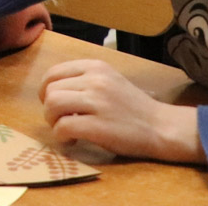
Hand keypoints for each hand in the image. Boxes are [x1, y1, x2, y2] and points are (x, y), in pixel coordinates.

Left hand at [40, 60, 203, 162]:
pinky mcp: (98, 126)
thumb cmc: (133, 107)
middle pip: (50, 90)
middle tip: (61, 120)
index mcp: (95, 66)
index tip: (53, 103)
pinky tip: (73, 141)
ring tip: (65, 130)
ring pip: (52, 105)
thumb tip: (52, 92)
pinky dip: (62, 136)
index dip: (46, 90)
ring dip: (53, 121)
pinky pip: (63, 127)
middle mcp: (95, 80)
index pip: (54, 72)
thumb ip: (83, 80)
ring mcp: (97, 102)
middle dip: (49, 109)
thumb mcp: (109, 80)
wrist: (161, 127)